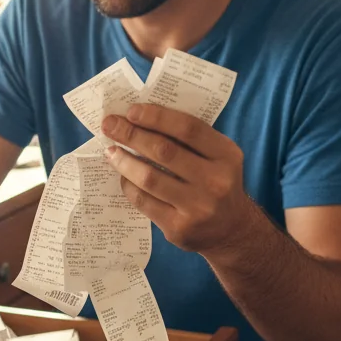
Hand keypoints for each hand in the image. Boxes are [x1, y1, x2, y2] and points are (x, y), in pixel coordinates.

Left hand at [101, 103, 251, 254]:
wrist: (231, 229)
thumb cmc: (216, 182)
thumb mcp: (217, 156)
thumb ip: (189, 139)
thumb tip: (140, 119)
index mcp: (226, 155)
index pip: (188, 129)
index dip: (156, 117)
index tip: (131, 111)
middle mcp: (215, 181)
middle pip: (164, 151)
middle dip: (131, 135)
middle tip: (109, 125)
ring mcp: (197, 207)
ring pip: (149, 178)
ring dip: (124, 161)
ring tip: (110, 151)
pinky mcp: (178, 228)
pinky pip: (144, 201)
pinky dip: (129, 185)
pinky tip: (123, 176)